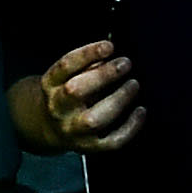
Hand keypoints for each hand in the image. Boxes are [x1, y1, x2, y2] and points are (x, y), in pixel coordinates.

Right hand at [23, 39, 148, 157]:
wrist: (50, 128)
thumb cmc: (66, 95)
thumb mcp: (68, 76)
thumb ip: (86, 65)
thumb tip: (110, 52)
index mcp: (51, 85)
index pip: (65, 66)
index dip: (87, 54)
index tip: (109, 46)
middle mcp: (58, 109)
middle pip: (76, 92)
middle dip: (103, 75)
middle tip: (125, 63)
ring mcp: (72, 130)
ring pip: (95, 119)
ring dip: (118, 100)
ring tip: (133, 84)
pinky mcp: (89, 146)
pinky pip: (112, 141)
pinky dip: (130, 127)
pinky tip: (141, 111)